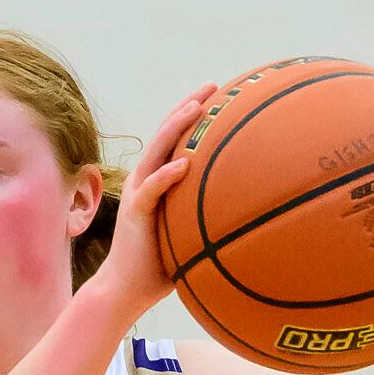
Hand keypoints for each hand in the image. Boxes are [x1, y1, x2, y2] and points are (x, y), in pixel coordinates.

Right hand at [87, 85, 217, 318]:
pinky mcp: (135, 213)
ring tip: (197, 108)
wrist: (125, 288)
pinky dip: (167, 176)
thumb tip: (248, 214)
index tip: (219, 97)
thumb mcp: (189, 235)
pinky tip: (184, 165)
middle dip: (189, 107)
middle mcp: (145, 181)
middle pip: (166, 135)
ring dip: (176, 128)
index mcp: (156, 183)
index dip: (194, 117)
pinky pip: (152, 190)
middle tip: (214, 86)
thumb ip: (207, 217)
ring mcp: (138, 194)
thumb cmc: (159, 267)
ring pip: (157, 152)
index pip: (176, 141)